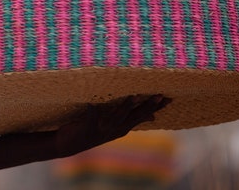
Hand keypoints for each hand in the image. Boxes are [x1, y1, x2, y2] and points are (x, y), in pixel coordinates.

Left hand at [53, 94, 170, 158]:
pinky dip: (93, 109)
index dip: (155, 108)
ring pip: (117, 115)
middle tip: (159, 95)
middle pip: (135, 116)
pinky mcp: (88, 125)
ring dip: (125, 106)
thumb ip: (130, 120)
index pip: (143, 116)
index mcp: (123, 127)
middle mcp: (116, 129)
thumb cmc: (94, 131)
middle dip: (147, 106)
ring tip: (133, 96)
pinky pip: (92, 115)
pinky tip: (93, 103)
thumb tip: (152, 117)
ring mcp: (103, 128)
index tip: (167, 98)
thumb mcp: (115, 128)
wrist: (71, 144)